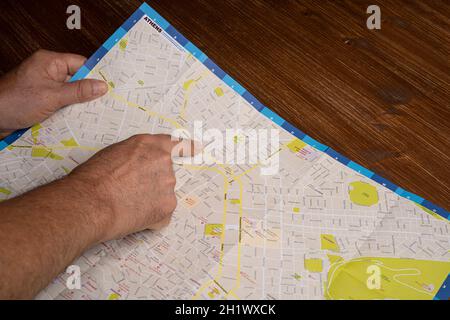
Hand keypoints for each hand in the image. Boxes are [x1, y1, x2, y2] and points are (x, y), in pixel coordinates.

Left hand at [0, 49, 107, 136]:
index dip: (96, 74)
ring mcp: (44, 87)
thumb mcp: (52, 96)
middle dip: (89, 92)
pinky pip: (62, 103)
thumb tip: (102, 85)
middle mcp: (47, 72)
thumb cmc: (16, 102)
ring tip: (96, 113)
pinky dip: (69, 111)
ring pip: (70, 93)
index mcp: (49, 62)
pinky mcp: (41, 101)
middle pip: (76, 79)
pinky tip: (80, 120)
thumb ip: (78, 91)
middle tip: (107, 103)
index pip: (80, 64)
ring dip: (79, 104)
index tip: (112, 86)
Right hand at [67, 134, 197, 241]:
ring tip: (126, 204)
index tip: (199, 148)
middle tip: (129, 192)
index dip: (187, 147)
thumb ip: (135, 156)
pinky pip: (161, 215)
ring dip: (149, 201)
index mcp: (149, 145)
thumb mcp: (113, 153)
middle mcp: (163, 163)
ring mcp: (168, 186)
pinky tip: (132, 216)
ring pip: (162, 196)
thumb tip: (138, 166)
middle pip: (165, 175)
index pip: (175, 144)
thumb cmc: (92, 179)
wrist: (90, 202)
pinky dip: (150, 219)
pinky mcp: (167, 208)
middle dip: (151, 184)